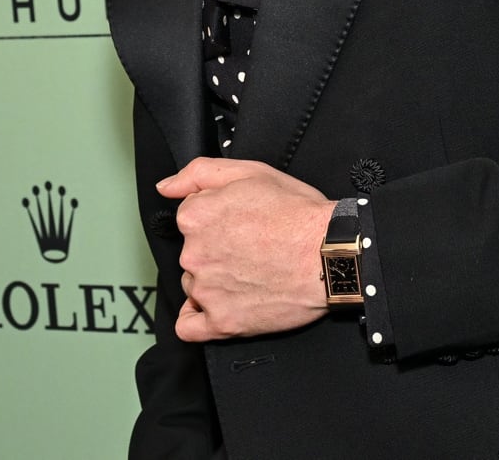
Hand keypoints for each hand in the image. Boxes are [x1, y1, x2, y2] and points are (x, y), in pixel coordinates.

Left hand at [157, 157, 335, 341]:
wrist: (331, 255)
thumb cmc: (298, 214)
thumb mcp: (251, 171)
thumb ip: (198, 173)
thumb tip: (166, 187)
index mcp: (196, 216)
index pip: (190, 217)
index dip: (216, 216)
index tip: (238, 221)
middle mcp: (194, 254)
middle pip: (191, 252)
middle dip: (214, 249)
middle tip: (249, 247)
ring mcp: (207, 291)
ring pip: (195, 285)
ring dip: (214, 281)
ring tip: (250, 273)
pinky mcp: (222, 322)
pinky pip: (190, 327)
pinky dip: (198, 319)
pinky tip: (216, 308)